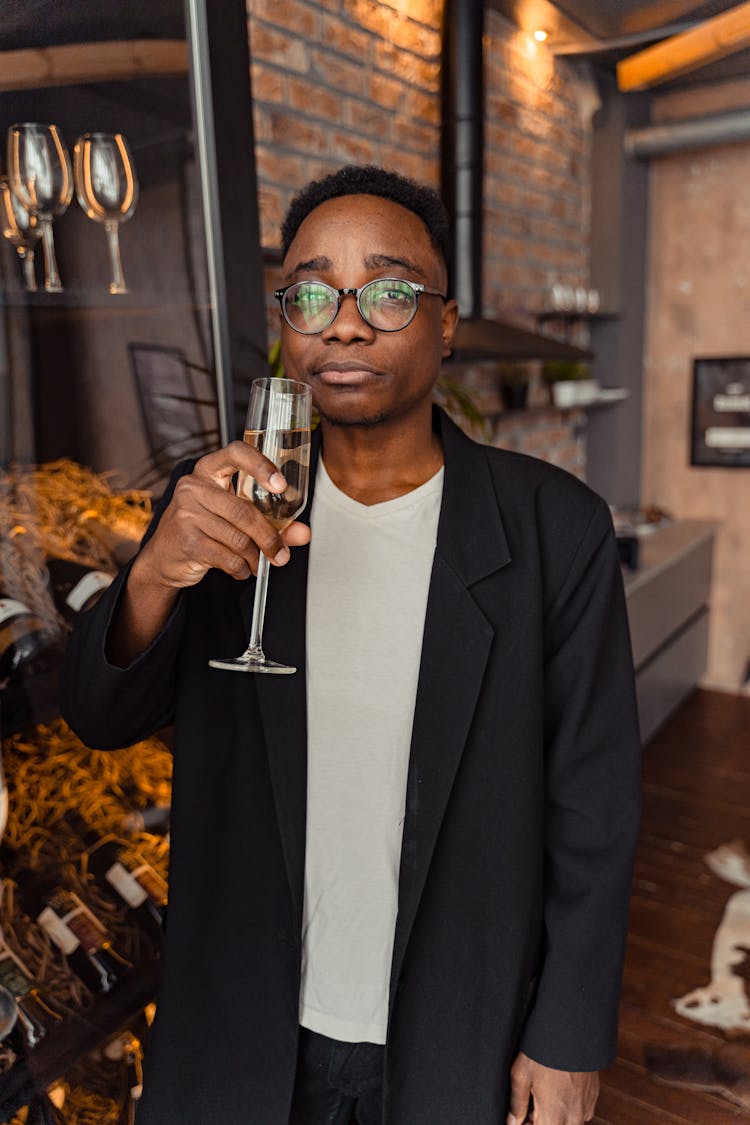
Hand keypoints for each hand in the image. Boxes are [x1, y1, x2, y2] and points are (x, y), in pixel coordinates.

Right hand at [107, 442, 310, 665]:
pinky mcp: (186, 541)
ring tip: (258, 563)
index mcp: (208, 471)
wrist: (163, 558)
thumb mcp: (234, 519)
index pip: (236, 453)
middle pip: (244, 511)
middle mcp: (193, 487)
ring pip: (238, 538)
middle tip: (281, 554)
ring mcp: (186, 514)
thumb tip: (303, 533)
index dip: (261, 465)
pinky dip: (241, 568)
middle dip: (269, 538)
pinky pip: (227, 557)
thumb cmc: (203, 530)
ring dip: (256, 557)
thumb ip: (271, 522)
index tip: (281, 485)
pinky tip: (241, 569)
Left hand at [507, 1052, 598, 1124]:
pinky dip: (567, 1110)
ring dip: (554, 1118)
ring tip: (543, 1097)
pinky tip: (558, 1092)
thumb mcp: (521, 1075)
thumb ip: (517, 1104)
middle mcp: (572, 1119)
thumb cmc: (544, 1051)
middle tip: (530, 1106)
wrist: (573, 1032)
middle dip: (540, 1121)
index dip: (526, 1124)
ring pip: (568, 1124)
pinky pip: (579, 1115)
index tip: (521, 1115)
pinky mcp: (592, 1099)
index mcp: (553, 1117)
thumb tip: (511, 1122)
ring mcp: (584, 1110)